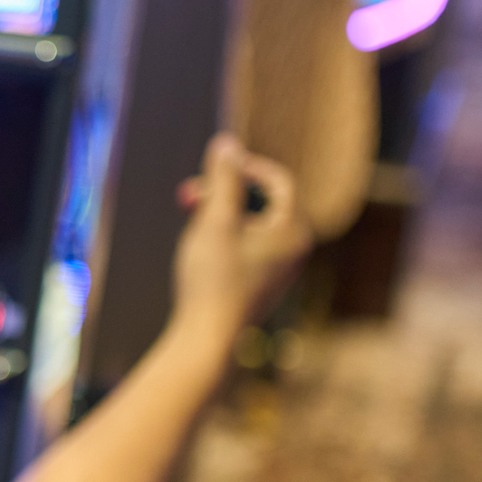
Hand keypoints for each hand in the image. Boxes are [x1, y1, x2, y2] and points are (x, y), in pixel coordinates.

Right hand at [170, 134, 310, 342]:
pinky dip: (222, 240)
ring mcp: (279, 269)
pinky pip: (246, 247)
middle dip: (222, 194)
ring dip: (217, 217)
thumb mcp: (215, 220)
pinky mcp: (262, 284)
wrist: (209, 339)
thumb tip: (227, 142)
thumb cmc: (214, 280)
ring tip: (190, 232)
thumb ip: (223, 178)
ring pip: (249, 225)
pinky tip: (197, 257)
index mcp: (293, 230)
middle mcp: (294, 249)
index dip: (247, 167)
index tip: (215, 166)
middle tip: (187, 198)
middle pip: (261, 203)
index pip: (279, 181)